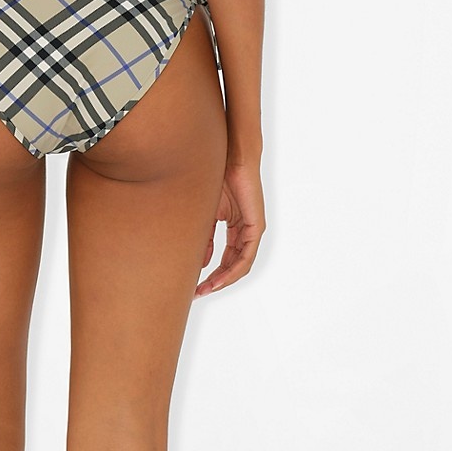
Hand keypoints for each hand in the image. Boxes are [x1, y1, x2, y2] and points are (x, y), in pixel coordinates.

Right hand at [196, 158, 264, 296]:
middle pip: (233, 265)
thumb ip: (205, 237)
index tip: (195, 285)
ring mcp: (252, 229)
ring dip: (223, 279)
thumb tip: (202, 262)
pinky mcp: (256, 226)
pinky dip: (233, 269)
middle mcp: (246, 231)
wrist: (231, 157)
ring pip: (241, 265)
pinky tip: (220, 277)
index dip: (211, 274)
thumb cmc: (217, 177)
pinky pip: (247, 256)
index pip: (225, 258)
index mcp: (235, 227)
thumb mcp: (206, 214)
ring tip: (207, 289)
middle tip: (198, 293)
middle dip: (215, 281)